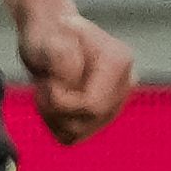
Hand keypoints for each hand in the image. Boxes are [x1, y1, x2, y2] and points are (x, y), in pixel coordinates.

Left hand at [16, 3, 136, 145]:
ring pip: (79, 131)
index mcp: (118, 62)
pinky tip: (50, 102)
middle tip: (44, 86)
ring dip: (52, 116)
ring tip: (46, 91)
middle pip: (88, 120)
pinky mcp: (103, 114)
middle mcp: (125, 82)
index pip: (92, 106)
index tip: (48, 82)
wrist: (49, 35)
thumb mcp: (45, 40)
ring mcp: (117, 100)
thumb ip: (58, 54)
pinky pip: (74, 135)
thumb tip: (70, 69)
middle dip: (57, 108)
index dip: (61, 101)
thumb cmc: (46, 35)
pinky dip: (55, 123)